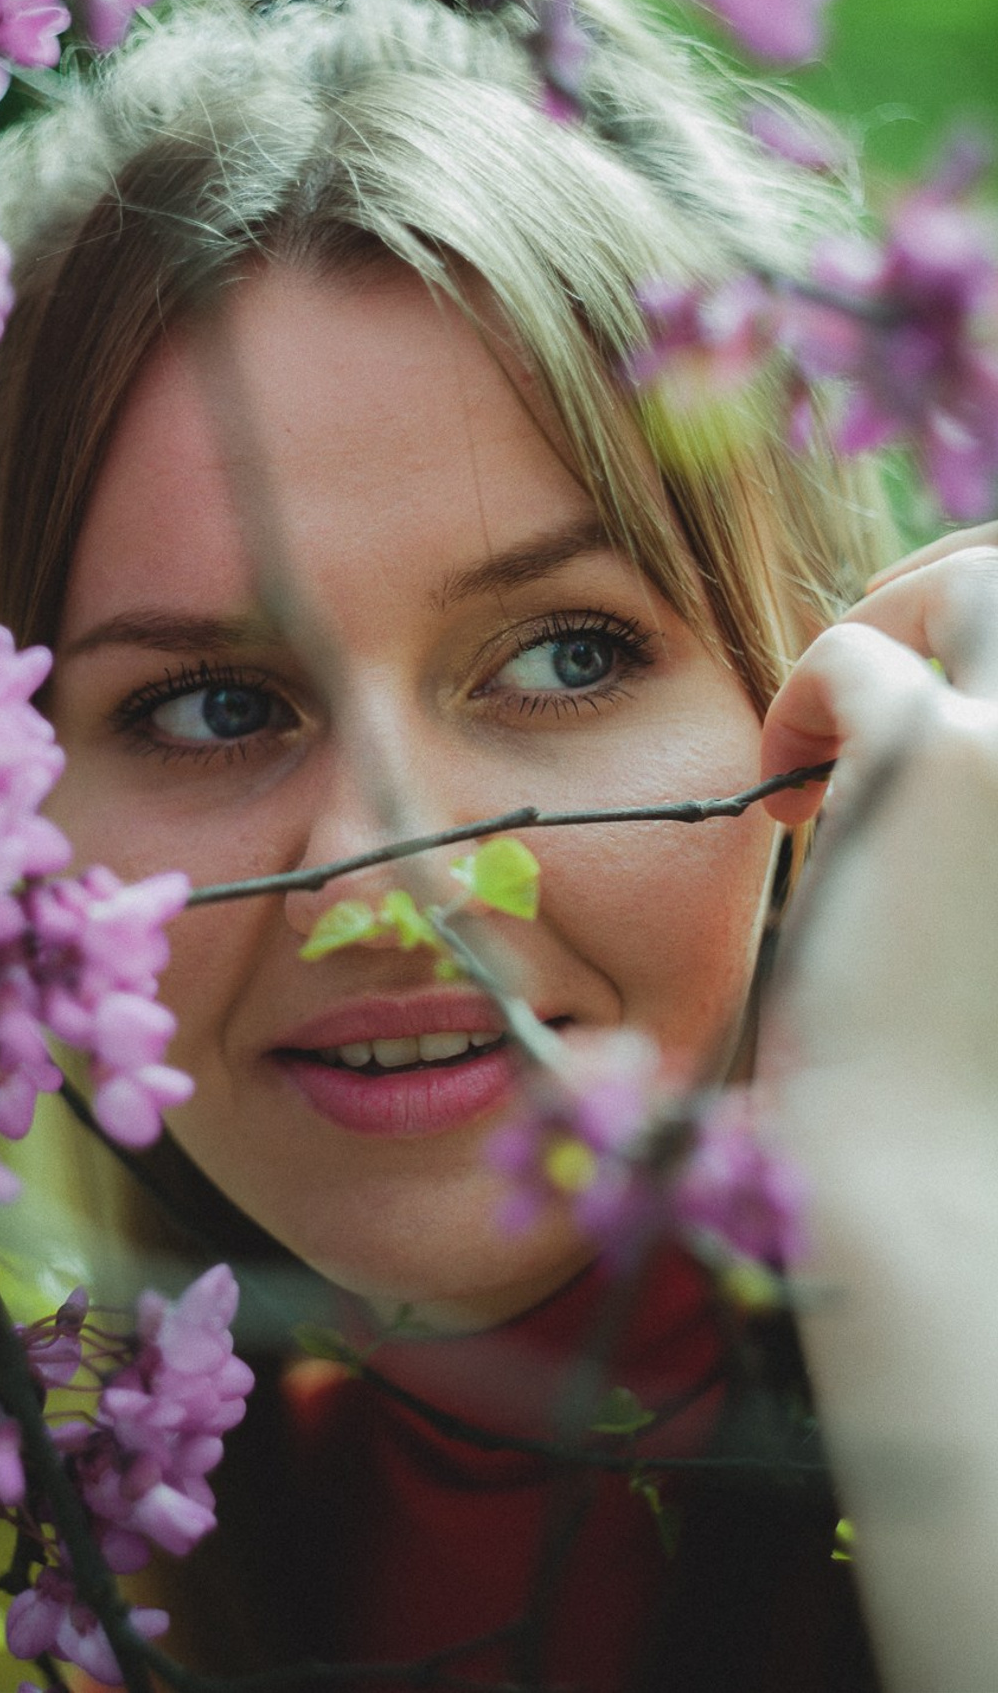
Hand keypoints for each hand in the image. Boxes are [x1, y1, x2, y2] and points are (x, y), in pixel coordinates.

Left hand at [754, 523, 997, 1692]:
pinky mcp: (945, 769)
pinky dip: (798, 700)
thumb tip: (937, 730)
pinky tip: (782, 801)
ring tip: (834, 717)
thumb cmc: (961, 1076)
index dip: (997, 626)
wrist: (928, 1178)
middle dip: (956, 584)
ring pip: (975, 580)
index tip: (939, 671)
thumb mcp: (989, 912)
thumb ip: (981, 820)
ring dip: (892, 615)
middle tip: (881, 649)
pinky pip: (849, 660)